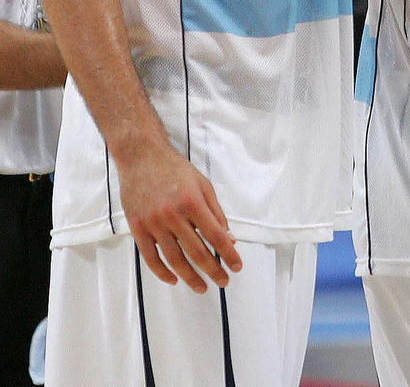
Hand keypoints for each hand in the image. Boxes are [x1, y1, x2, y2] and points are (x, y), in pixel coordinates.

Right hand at [119, 143, 242, 292]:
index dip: (228, 254)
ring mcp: (153, 223)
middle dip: (213, 270)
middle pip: (197, 251)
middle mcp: (173, 215)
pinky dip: (162, 272)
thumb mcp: (202, 184)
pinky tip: (174, 279)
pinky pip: (151, 257)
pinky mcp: (137, 228)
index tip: (237, 267)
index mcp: (192, 202)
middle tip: (223, 281)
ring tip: (202, 287)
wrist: (141, 157)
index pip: (215, 235)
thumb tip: (229, 238)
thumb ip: (216, 212)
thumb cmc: (175, 170)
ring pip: (175, 259)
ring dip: (191, 277)